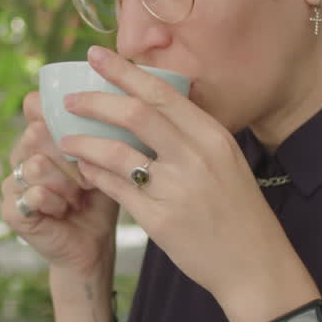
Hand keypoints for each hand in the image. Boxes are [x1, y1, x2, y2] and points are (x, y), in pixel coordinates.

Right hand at [1, 90, 120, 288]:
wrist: (93, 244)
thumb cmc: (102, 196)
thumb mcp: (105, 157)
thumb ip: (101, 130)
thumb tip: (119, 95)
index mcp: (39, 137)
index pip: (34, 106)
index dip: (55, 112)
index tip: (81, 128)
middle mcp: (20, 155)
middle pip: (37, 133)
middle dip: (71, 155)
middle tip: (89, 177)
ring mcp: (11, 183)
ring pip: (36, 164)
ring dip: (67, 182)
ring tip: (79, 196)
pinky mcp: (11, 211)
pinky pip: (33, 194)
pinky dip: (56, 203)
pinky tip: (65, 211)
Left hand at [57, 46, 293, 304]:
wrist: (255, 266)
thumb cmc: (239, 211)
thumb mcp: (227, 161)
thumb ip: (194, 135)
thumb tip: (154, 106)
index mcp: (213, 137)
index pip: (162, 93)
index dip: (124, 71)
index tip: (97, 56)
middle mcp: (196, 158)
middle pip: (136, 114)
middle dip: (95, 101)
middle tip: (70, 100)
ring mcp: (177, 190)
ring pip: (117, 153)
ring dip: (84, 142)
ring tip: (66, 139)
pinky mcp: (160, 221)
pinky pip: (117, 189)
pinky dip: (95, 175)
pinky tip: (84, 169)